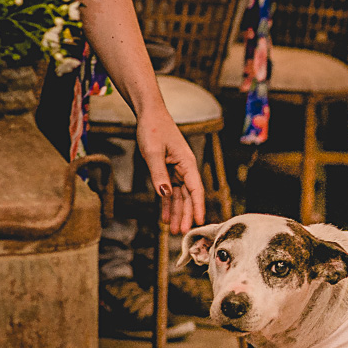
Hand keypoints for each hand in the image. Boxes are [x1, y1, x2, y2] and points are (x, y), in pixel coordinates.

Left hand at [135, 107, 205, 233]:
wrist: (149, 115)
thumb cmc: (154, 129)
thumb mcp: (153, 152)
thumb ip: (159, 174)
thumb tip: (165, 194)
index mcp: (187, 163)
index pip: (196, 189)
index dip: (197, 206)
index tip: (198, 222)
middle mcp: (185, 168)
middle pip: (188, 196)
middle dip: (185, 215)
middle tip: (182, 233)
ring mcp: (177, 170)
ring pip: (179, 196)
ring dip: (176, 212)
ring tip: (173, 230)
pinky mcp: (168, 171)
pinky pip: (169, 191)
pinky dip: (167, 204)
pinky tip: (165, 217)